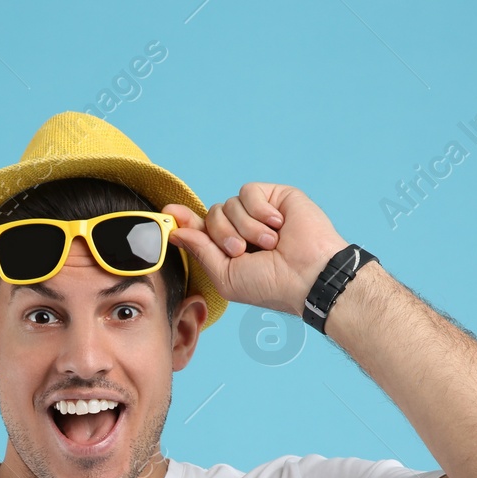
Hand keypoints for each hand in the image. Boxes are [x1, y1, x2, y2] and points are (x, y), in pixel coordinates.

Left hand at [162, 183, 347, 318]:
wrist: (308, 275)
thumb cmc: (270, 285)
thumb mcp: (225, 275)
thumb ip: (200, 251)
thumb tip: (176, 230)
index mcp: (229, 248)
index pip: (201, 229)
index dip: (185, 221)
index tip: (168, 213)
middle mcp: (242, 228)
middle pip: (211, 215)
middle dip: (222, 235)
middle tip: (241, 251)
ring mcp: (258, 212)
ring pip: (228, 204)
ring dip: (245, 228)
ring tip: (269, 244)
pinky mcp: (274, 196)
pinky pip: (248, 192)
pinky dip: (259, 211)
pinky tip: (277, 225)